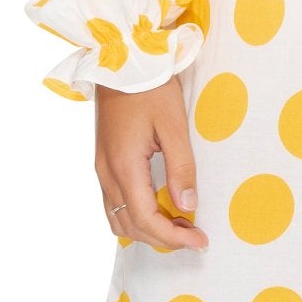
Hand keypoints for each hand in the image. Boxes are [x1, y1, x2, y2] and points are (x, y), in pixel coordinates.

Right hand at [93, 76, 208, 251]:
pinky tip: (156, 207)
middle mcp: (107, 173)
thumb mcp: (173, 124)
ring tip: (178, 224)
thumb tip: (188, 206)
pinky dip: (134, 216)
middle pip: (130, 226)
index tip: (200, 241)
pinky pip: (113, 203)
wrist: (121, 60)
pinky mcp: (102, 160)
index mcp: (124, 166)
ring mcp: (101, 168)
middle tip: (194, 234)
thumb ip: (181, 167)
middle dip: (162, 238)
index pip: (146, 220)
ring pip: (118, 219)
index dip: (173, 237)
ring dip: (147, 230)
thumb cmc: (150, 87)